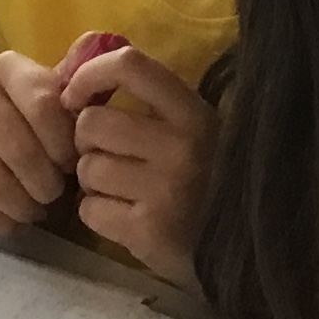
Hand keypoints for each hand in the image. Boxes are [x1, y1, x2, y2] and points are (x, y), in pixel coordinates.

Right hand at [0, 50, 78, 229]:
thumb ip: (83, 89)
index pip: (42, 106)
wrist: (1, 143)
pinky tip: (7, 222)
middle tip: (53, 195)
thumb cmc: (44, 126)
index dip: (63, 145)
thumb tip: (95, 59)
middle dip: (41, 180)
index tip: (74, 165)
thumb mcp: (68, 103)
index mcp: (9, 68)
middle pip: (13, 144)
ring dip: (16, 202)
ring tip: (33, 211)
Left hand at [63, 44, 213, 286]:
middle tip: (107, 156)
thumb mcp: (196, 131)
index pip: (130, 66)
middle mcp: (180, 146)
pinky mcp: (148, 231)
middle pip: (92, 123)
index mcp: (193, 113)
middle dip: (87, 141)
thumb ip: (151, 104)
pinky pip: (90, 210)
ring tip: (121, 191)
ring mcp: (164, 190)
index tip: (76, 95)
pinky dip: (97, 215)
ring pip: (87, 169)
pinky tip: (124, 218)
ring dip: (93, 181)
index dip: (89, 74)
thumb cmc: (209, 183)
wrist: (243, 253)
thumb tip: (75, 75)